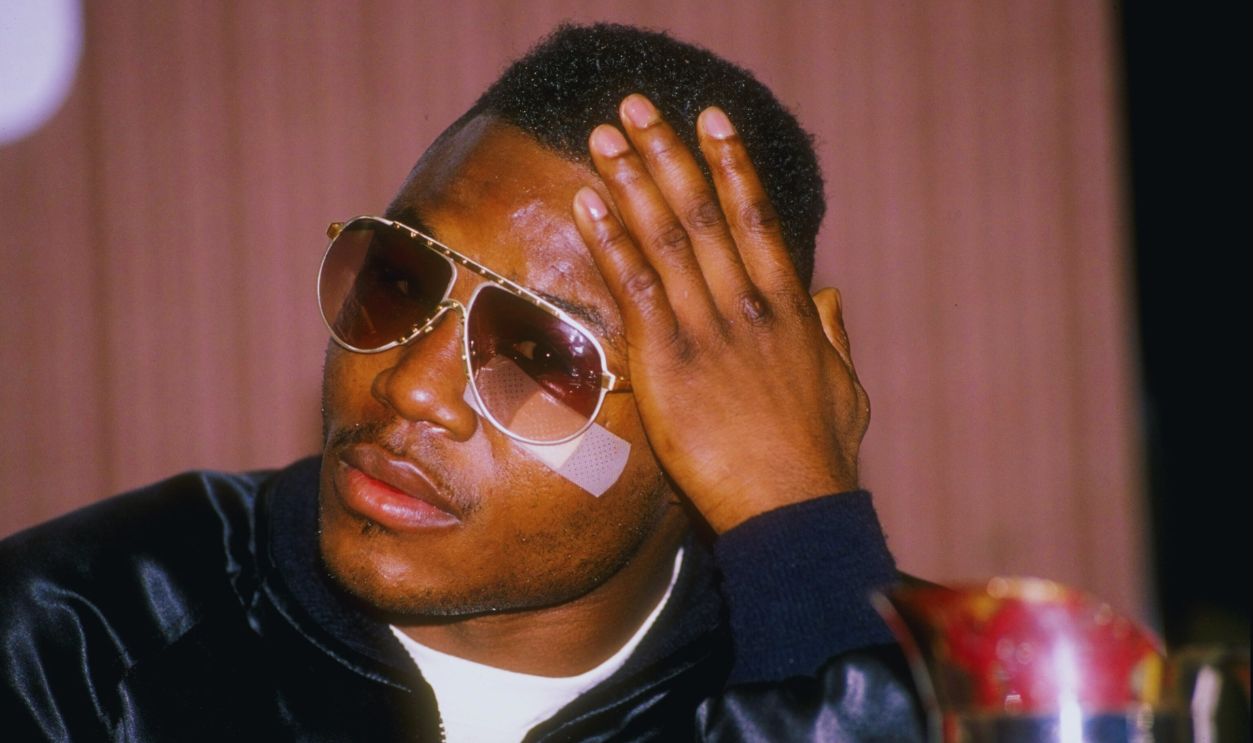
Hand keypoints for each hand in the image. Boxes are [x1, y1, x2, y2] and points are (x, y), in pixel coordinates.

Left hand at [570, 94, 869, 532]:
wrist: (793, 512)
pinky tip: (589, 203)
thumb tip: (829, 293)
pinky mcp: (670, 362)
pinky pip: (636, 286)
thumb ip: (833, 336)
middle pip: (704, 214)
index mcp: (789, 312)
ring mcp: (709, 331)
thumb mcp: (845, 390)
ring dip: (632, 180)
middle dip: (669, 154)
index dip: (733, 167)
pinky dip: (611, 241)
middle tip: (637, 106)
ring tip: (604, 135)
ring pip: (666, 237)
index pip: (757, 221)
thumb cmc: (818, 461)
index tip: (712, 123)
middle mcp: (749, 307)